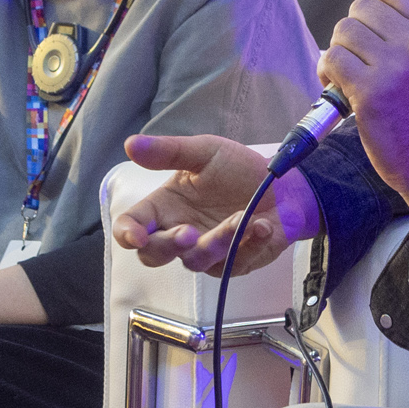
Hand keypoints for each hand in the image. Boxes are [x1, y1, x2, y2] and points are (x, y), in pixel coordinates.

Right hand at [114, 133, 320, 275]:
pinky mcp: (235, 263)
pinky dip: (250, 245)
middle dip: (168, 247)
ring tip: (242, 217)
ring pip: (197, 261)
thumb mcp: (204, 151)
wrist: (281, 183)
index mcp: (164, 207)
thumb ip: (168, 151)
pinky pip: (236, 264)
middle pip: (154, 255)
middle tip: (188, 232)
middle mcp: (180, 234)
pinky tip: (262, 226)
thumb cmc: (236, 169)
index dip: (127, 234)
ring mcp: (207, 252)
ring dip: (218, 241)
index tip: (137, 235)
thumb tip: (130, 144)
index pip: (132, 226)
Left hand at [322, 0, 408, 211]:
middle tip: (362, 59)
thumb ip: (404, 15)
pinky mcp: (370, 92)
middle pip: (363, 6)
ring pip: (344, 31)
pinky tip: (339, 89)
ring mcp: (395, 67)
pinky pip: (332, 59)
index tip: (378, 29)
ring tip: (351, 76)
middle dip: (355, 31)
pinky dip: (327, 73)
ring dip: (339, 53)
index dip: (377, 1)